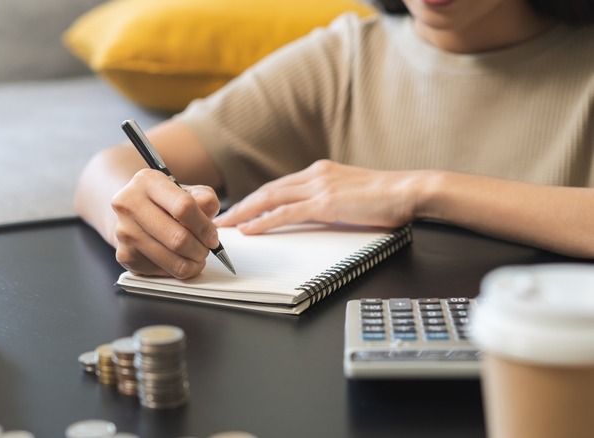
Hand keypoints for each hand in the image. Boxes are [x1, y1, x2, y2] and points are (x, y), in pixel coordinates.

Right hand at [111, 169, 220, 278]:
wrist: (134, 211)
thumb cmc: (165, 202)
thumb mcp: (188, 191)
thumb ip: (205, 200)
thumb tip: (209, 218)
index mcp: (147, 181)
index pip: (183, 207)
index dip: (204, 227)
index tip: (213, 237)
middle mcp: (129, 204)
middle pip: (178, 238)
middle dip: (200, 249)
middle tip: (206, 249)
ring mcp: (124, 231)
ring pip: (171, 260)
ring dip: (191, 263)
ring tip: (195, 256)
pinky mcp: (125, 255)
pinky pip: (161, 272)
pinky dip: (176, 269)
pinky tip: (177, 259)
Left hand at [214, 160, 422, 233]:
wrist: (411, 190)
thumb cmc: (390, 196)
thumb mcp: (353, 194)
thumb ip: (333, 198)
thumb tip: (320, 211)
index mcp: (321, 171)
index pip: (280, 185)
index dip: (257, 198)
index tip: (242, 209)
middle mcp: (315, 175)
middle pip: (268, 190)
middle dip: (244, 205)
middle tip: (224, 218)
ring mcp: (319, 187)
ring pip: (271, 199)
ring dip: (245, 213)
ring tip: (228, 225)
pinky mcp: (325, 203)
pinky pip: (285, 213)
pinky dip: (264, 221)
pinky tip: (250, 229)